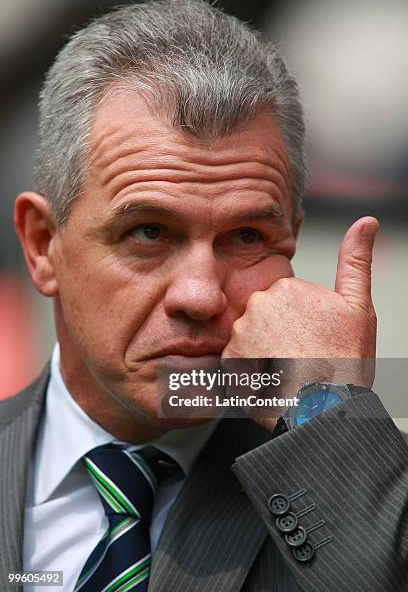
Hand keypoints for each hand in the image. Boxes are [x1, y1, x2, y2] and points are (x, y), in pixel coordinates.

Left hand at [221, 217, 378, 428]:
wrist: (324, 407)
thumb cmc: (344, 361)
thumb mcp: (358, 307)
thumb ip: (356, 261)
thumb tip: (367, 221)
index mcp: (285, 288)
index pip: (286, 304)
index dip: (302, 325)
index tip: (314, 342)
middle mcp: (257, 305)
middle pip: (266, 319)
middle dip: (281, 336)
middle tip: (302, 358)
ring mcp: (240, 333)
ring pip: (252, 339)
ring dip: (265, 353)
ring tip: (288, 372)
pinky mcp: (230, 361)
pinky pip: (240, 362)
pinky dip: (253, 371)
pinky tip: (272, 381)